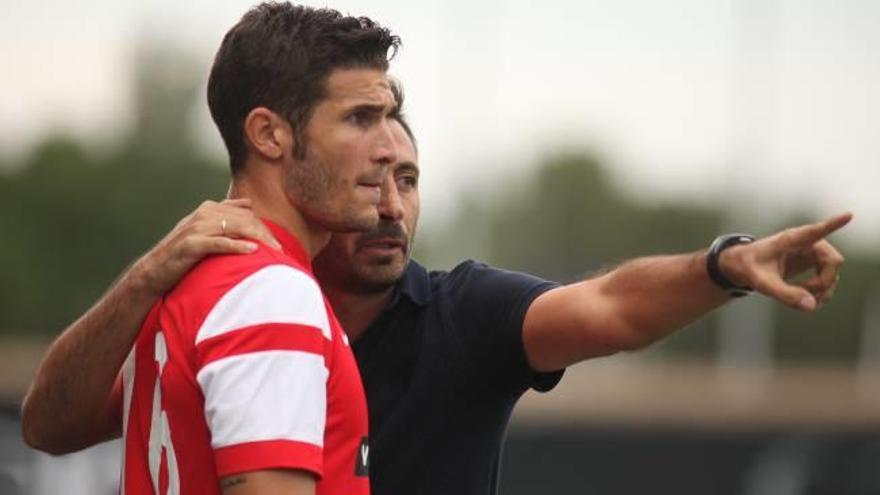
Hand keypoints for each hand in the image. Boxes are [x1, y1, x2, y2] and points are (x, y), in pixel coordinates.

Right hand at [130, 199, 281, 295]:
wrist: (154, 270)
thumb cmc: (183, 253)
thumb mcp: (205, 230)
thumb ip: (225, 216)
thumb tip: (248, 204)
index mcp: (210, 208)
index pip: (246, 213)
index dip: (264, 227)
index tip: (278, 245)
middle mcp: (204, 214)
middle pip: (245, 219)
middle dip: (266, 234)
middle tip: (280, 252)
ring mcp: (197, 228)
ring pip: (235, 227)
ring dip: (258, 239)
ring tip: (273, 252)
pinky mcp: (191, 244)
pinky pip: (219, 242)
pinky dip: (236, 246)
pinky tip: (252, 250)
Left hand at [718, 212, 851, 311]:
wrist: (742, 266)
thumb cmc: (749, 267)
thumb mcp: (762, 283)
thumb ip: (785, 294)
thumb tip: (811, 306)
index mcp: (791, 240)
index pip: (815, 231)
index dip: (833, 224)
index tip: (848, 215)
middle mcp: (807, 243)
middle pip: (833, 261)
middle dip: (824, 281)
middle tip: (803, 293)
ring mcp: (812, 253)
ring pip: (833, 272)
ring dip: (823, 290)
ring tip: (801, 299)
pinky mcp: (812, 263)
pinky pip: (828, 279)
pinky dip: (821, 293)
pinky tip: (806, 300)